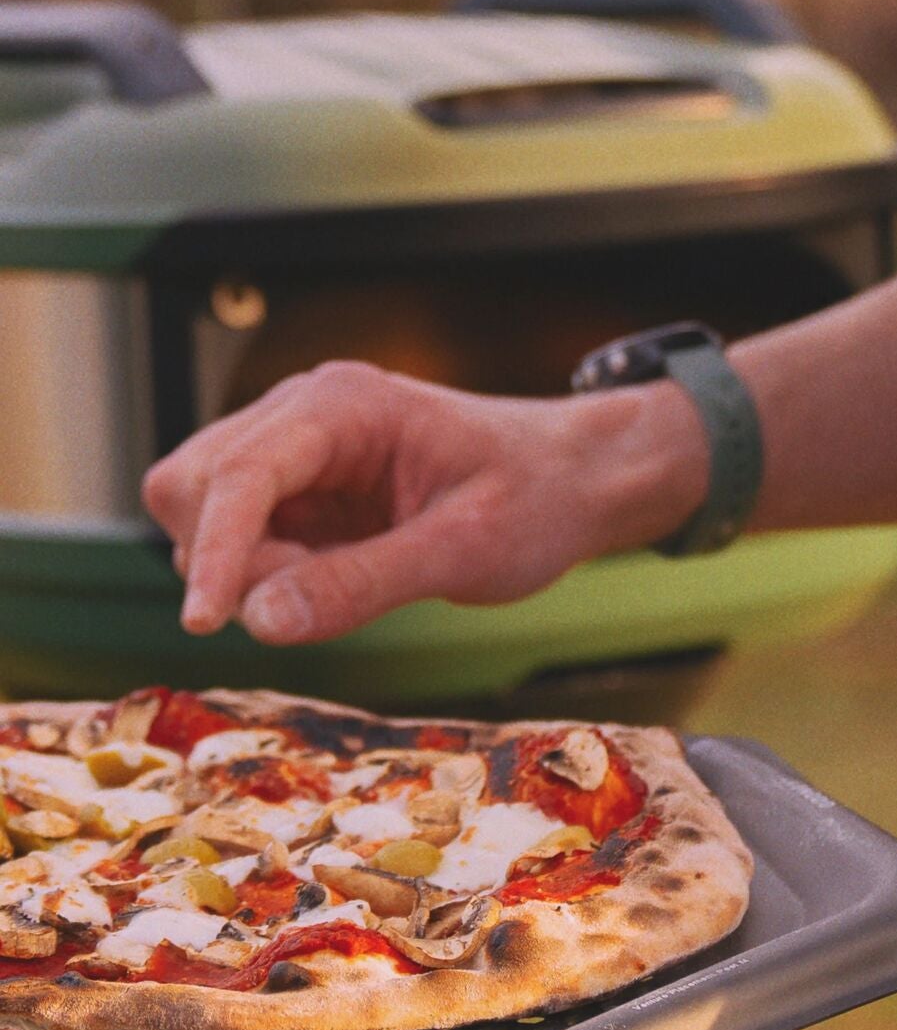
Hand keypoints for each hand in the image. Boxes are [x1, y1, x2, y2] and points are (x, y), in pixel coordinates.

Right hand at [143, 362, 706, 644]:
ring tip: (350, 579)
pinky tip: (338, 576)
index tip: (205, 623)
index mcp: (342, 405)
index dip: (213, 550)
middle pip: (187, 484)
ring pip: (199, 514)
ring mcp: (293, 450)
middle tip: (319, 594)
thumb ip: (363, 584)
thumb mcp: (465, 550)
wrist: (575, 476)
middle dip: (225, 556)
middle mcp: (301, 414)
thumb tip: (259, 622)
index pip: (238, 473)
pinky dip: (262, 574)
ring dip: (244, 569)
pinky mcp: (297, 489)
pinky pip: (237, 538)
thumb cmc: (536, 498)